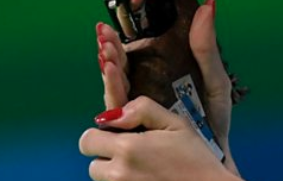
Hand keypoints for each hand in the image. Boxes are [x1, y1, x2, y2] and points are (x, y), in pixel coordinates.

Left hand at [79, 96, 238, 180]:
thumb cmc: (196, 158)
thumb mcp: (175, 123)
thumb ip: (142, 109)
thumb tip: (114, 114)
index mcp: (127, 148)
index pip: (87, 141)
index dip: (100, 134)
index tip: (117, 134)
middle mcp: (119, 174)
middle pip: (92, 164)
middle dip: (107, 156)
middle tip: (132, 153)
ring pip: (103, 180)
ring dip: (115, 173)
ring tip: (142, 168)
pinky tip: (146, 178)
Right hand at [92, 0, 237, 174]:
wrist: (216, 157)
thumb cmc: (215, 122)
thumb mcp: (215, 79)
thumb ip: (208, 46)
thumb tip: (208, 3)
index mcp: (160, 76)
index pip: (135, 53)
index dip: (122, 37)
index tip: (114, 21)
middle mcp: (144, 91)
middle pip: (120, 66)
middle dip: (109, 47)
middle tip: (105, 33)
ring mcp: (137, 109)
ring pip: (115, 84)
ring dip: (108, 64)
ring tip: (106, 48)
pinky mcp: (134, 126)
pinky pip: (119, 107)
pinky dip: (113, 87)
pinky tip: (111, 71)